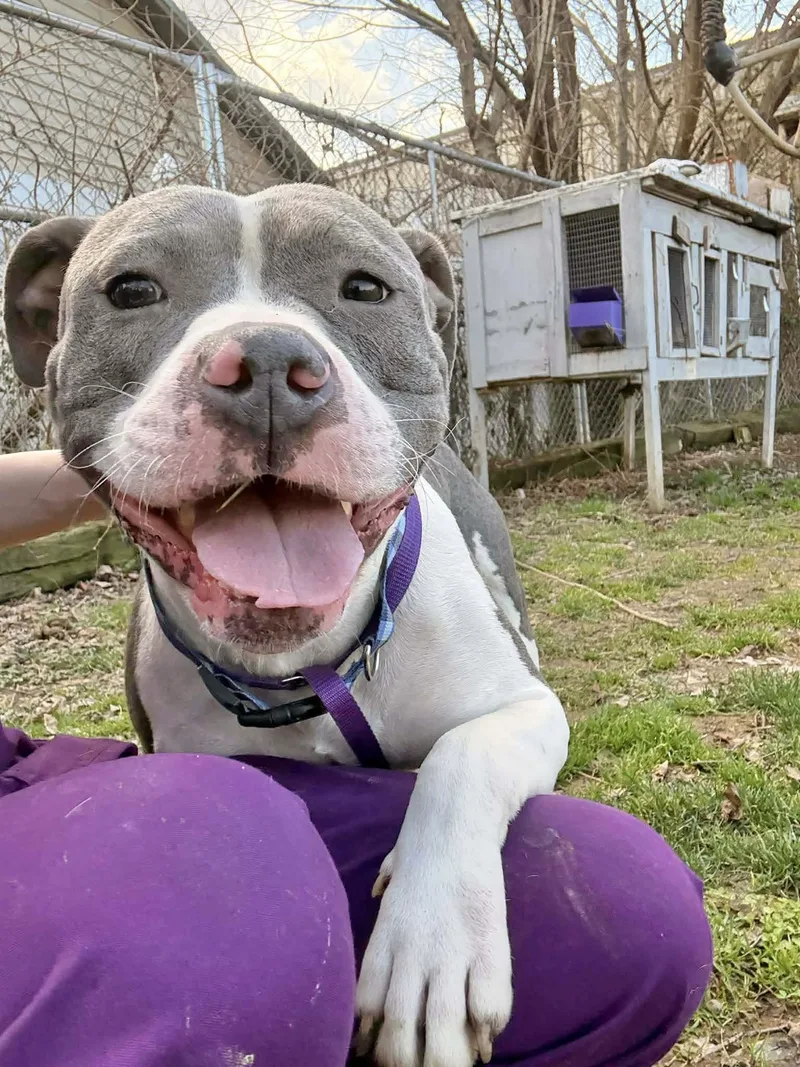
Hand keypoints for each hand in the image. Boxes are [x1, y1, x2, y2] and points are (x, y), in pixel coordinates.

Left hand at [355, 834, 511, 1066]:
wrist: (458, 817)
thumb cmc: (424, 850)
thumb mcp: (391, 882)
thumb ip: (383, 905)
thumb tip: (376, 902)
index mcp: (384, 938)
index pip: (366, 1004)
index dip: (371, 1039)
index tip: (380, 1057)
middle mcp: (412, 950)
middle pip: (400, 1028)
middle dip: (407, 1064)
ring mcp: (450, 948)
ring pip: (441, 1026)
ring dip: (447, 1059)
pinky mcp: (488, 941)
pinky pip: (487, 1002)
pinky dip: (488, 1027)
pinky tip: (487, 1034)